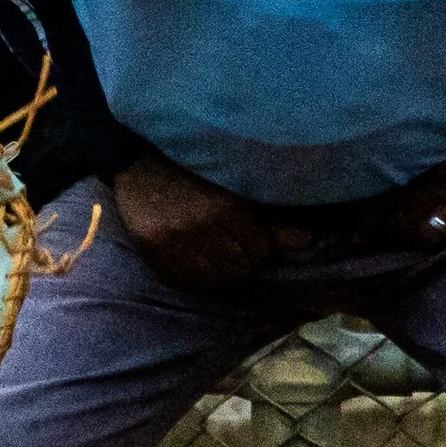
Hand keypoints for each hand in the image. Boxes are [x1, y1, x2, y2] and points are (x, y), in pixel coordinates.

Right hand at [112, 153, 293, 291]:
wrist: (136, 165)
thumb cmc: (192, 172)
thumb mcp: (232, 190)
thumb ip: (271, 221)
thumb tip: (309, 241)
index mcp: (224, 207)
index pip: (260, 250)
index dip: (260, 247)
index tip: (251, 238)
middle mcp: (199, 227)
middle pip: (239, 268)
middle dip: (242, 260)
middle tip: (232, 246)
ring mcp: (173, 243)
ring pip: (214, 279)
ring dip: (219, 270)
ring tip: (215, 254)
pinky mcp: (152, 253)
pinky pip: (185, 280)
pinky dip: (195, 275)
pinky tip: (194, 259)